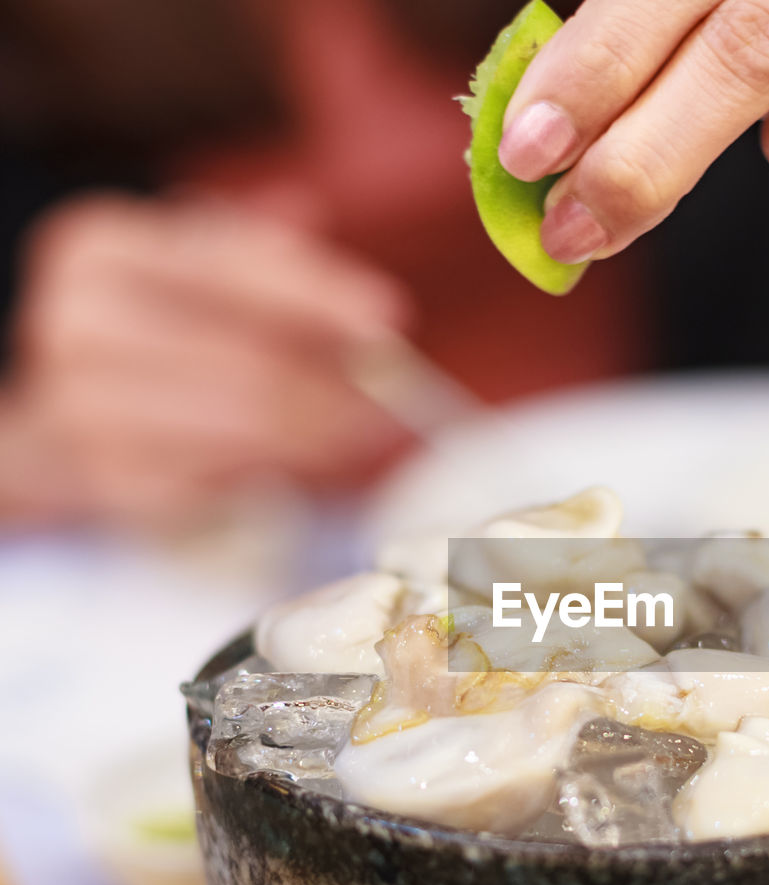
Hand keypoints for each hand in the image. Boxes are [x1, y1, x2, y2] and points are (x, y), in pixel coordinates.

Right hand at [4, 195, 416, 526]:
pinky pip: (218, 480)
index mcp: (100, 248)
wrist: (64, 422)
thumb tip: (310, 210)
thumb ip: (254, 249)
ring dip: (321, 434)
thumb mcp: (192, 271)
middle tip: (395, 401)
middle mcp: (75, 322)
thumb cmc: (151, 335)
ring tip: (366, 433)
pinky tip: (309, 464)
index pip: (230, 266)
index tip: (389, 317)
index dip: (318, 293)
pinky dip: (276, 472)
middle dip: (335, 384)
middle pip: (245, 357)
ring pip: (241, 424)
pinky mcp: (104, 478)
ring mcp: (78, 405)